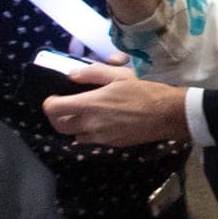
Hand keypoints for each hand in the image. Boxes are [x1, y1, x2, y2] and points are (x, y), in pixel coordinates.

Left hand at [40, 62, 190, 146]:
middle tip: (65, 105)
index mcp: (90, 104)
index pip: (54, 109)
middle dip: (58, 116)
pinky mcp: (110, 145)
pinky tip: (102, 121)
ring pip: (74, 135)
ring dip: (74, 125)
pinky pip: (90, 139)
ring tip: (85, 114)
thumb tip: (72, 75)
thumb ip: (93, 73)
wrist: (167, 115)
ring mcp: (100, 137)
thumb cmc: (145, 91)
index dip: (50, 102)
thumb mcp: (121, 75)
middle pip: (59, 125)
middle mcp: (90, 124)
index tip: (56, 96)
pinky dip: (89, 131)